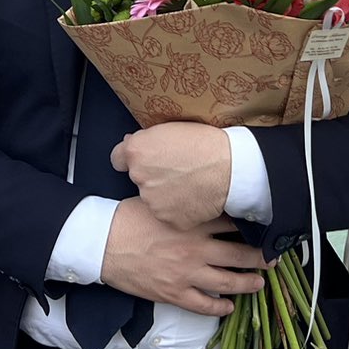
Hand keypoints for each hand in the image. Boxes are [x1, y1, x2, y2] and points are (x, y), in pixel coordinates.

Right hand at [99, 199, 265, 315]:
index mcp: (192, 223)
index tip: (265, 228)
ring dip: (247, 284)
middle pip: (238, 254)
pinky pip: (204, 305)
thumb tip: (201, 198)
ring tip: (259, 283)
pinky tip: (228, 307)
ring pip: (227, 282)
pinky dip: (220, 308)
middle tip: (272, 258)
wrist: (102, 243)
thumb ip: (184, 204)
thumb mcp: (158, 202)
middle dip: (260, 257)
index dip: (252, 227)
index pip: (233, 224)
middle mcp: (195, 249)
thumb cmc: (127, 218)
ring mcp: (186, 274)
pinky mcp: (174, 293)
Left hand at [112, 123, 230, 228]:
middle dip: (151, 176)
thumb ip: (146, 139)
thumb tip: (131, 143)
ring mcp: (153, 202)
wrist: (231, 167)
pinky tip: (193, 198)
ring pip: (153, 199)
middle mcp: (139, 177)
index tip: (144, 160)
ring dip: (164, 195)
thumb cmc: (205, 143)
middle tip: (176, 171)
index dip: (132, 159)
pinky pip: (170, 215)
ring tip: (188, 184)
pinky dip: (179, 210)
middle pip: (138, 180)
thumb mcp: (171, 128)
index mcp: (136, 152)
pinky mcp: (169, 219)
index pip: (117, 159)